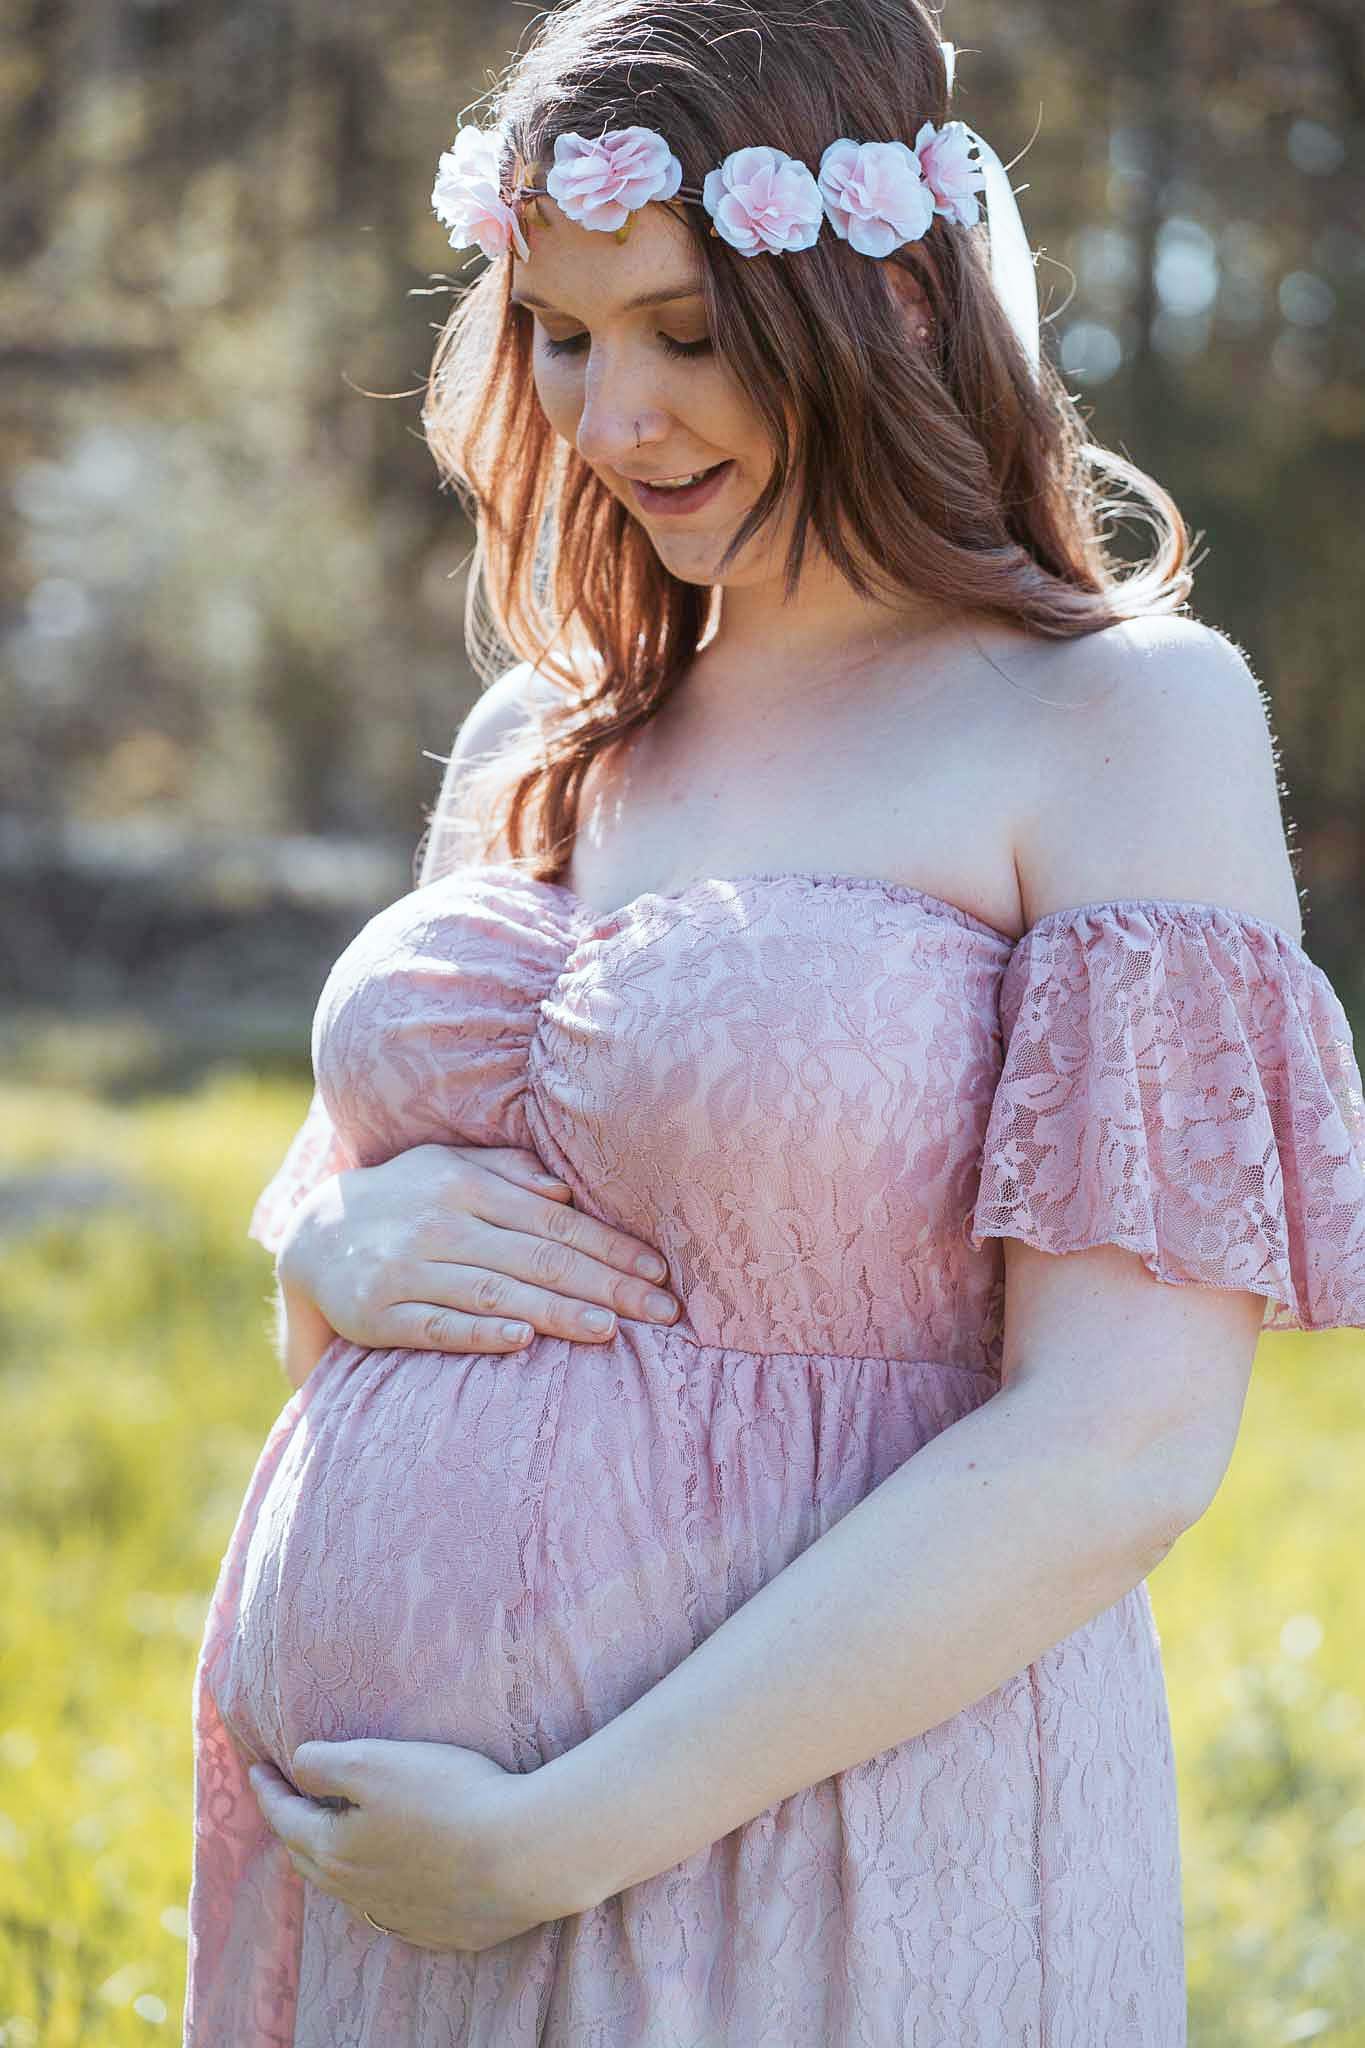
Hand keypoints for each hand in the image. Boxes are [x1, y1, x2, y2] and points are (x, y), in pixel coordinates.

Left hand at [248, 1738, 580, 1950]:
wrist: (522, 1855)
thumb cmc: (447, 1797)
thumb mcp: (374, 1762)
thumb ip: (324, 1763)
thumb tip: (294, 1767)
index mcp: (335, 1850)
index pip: (285, 1818)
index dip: (268, 1789)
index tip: (257, 1767)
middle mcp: (358, 1892)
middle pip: (309, 1858)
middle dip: (292, 1827)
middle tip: (288, 1801)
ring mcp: (400, 1917)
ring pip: (349, 1888)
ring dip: (333, 1860)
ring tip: (335, 1836)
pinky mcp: (440, 1929)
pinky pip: (392, 1909)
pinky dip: (378, 1886)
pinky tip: (393, 1874)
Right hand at [276, 1142, 679, 1355]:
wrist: (311, 1235)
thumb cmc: (402, 1200)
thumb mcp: (446, 1166)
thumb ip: (506, 1171)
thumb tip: (564, 1190)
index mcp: (467, 1186)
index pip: (555, 1222)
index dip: (610, 1247)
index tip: (659, 1271)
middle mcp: (442, 1224)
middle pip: (538, 1258)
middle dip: (607, 1285)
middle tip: (662, 1311)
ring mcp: (410, 1270)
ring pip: (496, 1293)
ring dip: (556, 1312)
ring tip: (610, 1330)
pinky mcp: (381, 1314)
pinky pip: (437, 1326)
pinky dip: (481, 1333)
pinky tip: (522, 1342)